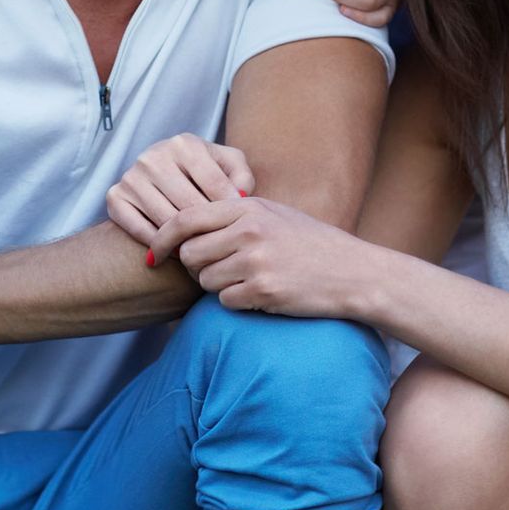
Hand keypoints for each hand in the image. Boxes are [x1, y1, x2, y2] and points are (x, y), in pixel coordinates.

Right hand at [106, 134, 253, 251]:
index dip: (228, 210)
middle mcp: (153, 156)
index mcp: (184, 144)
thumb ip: (242, 176)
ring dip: (185, 240)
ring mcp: (131, 176)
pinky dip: (158, 244)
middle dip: (207, 229)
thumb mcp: (228, 165)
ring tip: (200, 249)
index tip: (236, 227)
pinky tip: (174, 249)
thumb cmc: (203, 172)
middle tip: (218, 244)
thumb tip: (239, 196)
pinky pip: (139, 230)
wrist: (164, 175)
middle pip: (189, 206)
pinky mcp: (115, 197)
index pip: (214, 185)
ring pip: (165, 221)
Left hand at [149, 196, 369, 319]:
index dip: (162, 238)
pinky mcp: (263, 290)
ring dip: (218, 286)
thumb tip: (187, 226)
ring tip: (247, 280)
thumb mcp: (274, 215)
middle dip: (196, 267)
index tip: (155, 254)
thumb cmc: (311, 244)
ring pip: (205, 280)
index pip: (185, 219)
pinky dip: (237, 302)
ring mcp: (256, 260)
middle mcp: (249, 230)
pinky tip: (260, 294)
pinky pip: (225, 301)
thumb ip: (234, 216)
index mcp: (248, 207)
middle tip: (220, 270)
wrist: (353, 272)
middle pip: (190, 254)